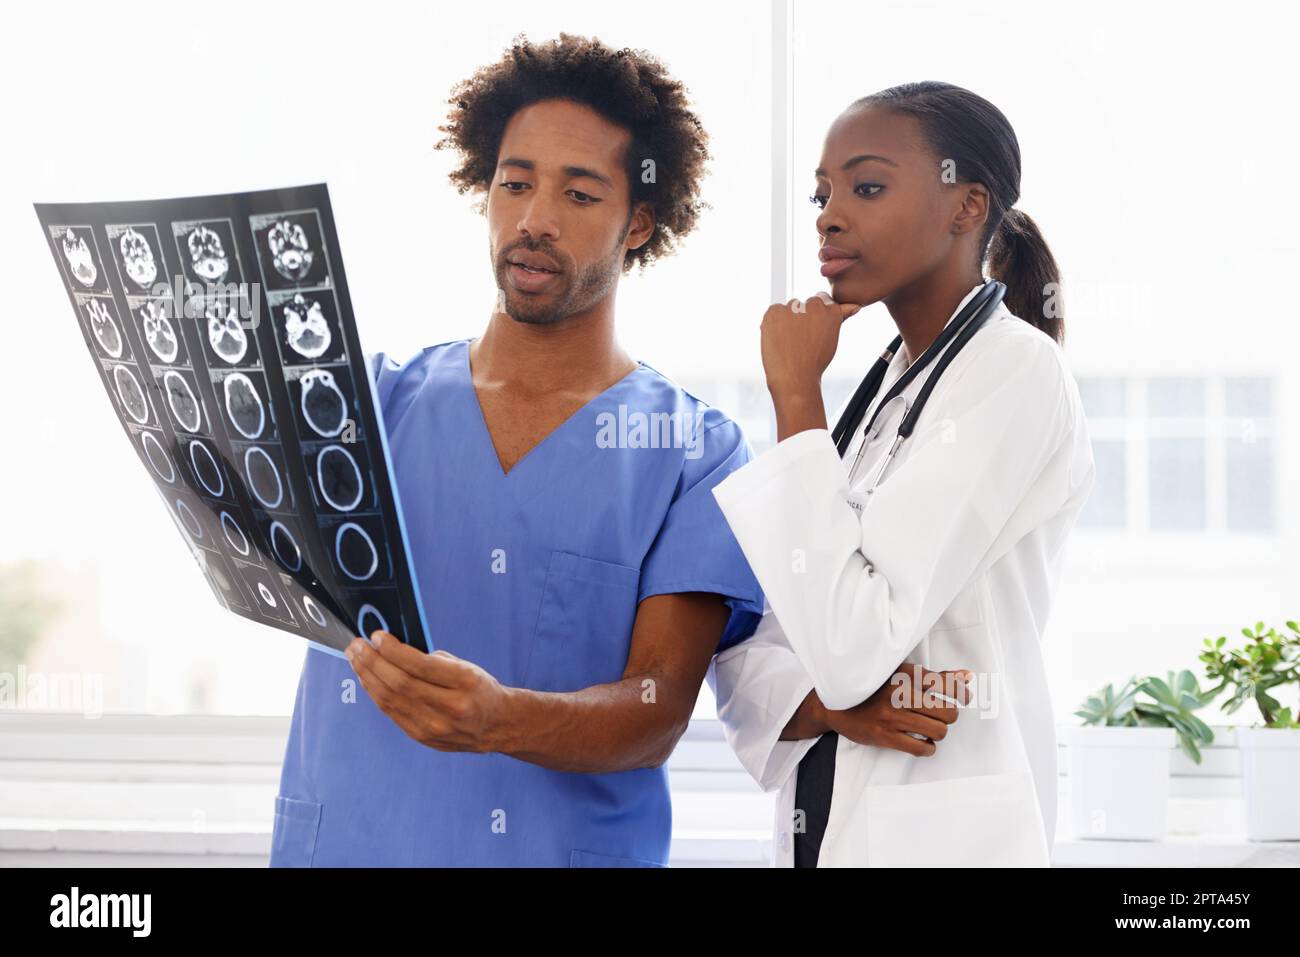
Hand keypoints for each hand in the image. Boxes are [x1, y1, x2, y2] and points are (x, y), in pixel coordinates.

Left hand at [346, 631, 513, 752]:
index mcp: (465, 682)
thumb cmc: (480, 689)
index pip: (420, 665)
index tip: (377, 636)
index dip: (393, 650)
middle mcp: (451, 707)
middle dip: (373, 662)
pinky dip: (376, 694)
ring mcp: (435, 727)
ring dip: (368, 677)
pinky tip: (367, 679)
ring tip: (355, 659)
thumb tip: (392, 650)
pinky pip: (392, 713)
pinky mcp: (422, 737)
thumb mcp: (466, 667)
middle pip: (400, 684)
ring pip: (391, 700)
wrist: (496, 725)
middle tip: (357, 646)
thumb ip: (432, 661)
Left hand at [760, 292, 860, 398]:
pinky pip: (774, 312)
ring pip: (789, 308)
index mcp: (831, 310)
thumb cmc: (815, 361)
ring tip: (789, 342)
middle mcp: (814, 305)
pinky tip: (779, 339)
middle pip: (806, 304)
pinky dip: (773, 323)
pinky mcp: (775, 311)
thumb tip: (855, 306)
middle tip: (801, 340)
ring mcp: (793, 307)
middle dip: (802, 317)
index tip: (813, 330)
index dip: (816, 316)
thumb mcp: (831, 337)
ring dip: (788, 319)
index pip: (823, 299)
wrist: (795, 377)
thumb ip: (841, 317)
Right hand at [789, 663, 974, 756]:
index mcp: (905, 674)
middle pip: (948, 711)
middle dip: (951, 715)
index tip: (964, 697)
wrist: (835, 704)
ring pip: (938, 731)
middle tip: (943, 715)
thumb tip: (967, 676)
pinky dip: (928, 748)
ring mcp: (892, 716)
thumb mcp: (901, 674)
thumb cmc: (872, 688)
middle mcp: (900, 694)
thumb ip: (936, 675)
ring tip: (931, 729)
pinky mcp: (885, 736)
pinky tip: (922, 742)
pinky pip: (921, 748)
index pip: (948, 683)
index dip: (963, 693)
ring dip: (939, 732)